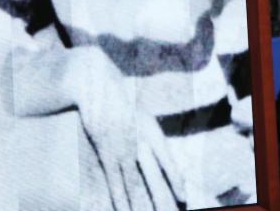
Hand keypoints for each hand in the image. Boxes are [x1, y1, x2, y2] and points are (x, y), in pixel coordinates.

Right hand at [68, 48, 182, 209]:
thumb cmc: (117, 99)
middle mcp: (140, 138)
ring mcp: (122, 145)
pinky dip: (119, 196)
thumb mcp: (138, 115)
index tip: (184, 196)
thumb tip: (155, 154)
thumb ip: (146, 134)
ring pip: (134, 182)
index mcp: (151, 130)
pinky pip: (114, 178)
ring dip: (140, 203)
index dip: (175, 179)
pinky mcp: (105, 149)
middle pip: (155, 175)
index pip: (168, 160)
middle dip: (163, 197)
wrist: (95, 81)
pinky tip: (123, 208)